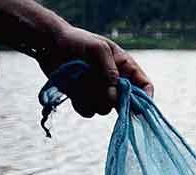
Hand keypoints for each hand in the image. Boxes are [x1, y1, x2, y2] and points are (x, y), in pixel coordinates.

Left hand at [38, 25, 153, 116]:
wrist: (49, 45)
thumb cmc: (76, 41)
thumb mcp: (98, 48)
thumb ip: (110, 69)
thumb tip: (114, 93)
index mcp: (124, 67)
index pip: (144, 86)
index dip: (145, 98)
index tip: (138, 109)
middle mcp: (115, 82)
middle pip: (126, 103)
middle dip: (114, 100)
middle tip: (102, 91)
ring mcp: (99, 92)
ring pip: (105, 109)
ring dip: (92, 98)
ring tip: (81, 80)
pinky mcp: (84, 99)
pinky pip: (88, 111)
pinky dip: (81, 103)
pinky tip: (74, 89)